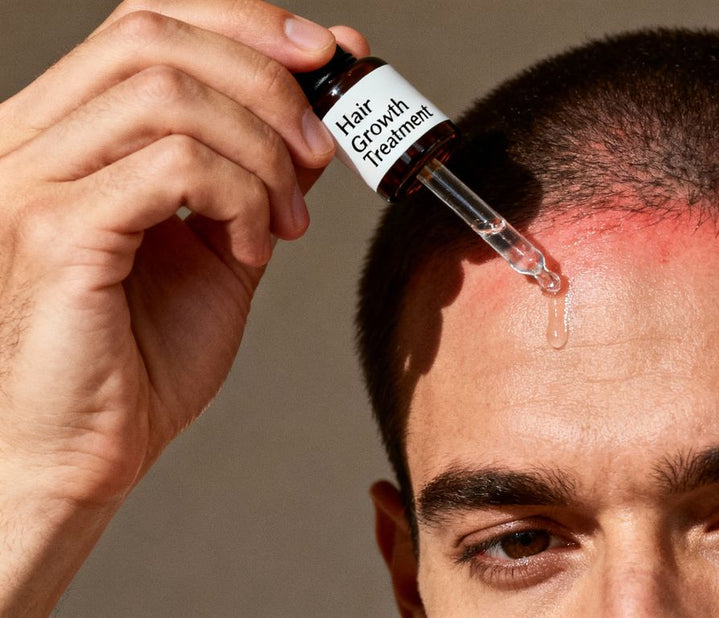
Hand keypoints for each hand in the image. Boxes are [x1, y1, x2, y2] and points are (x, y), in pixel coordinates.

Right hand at [0, 1, 368, 611]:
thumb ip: (263, 161)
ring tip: (288, 219)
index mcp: (61, 132)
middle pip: (154, 38)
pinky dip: (241, 198)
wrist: (89, 452)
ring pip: (168, 98)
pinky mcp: (55, 233)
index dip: (244, 25)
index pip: (146, 25)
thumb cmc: (142, 355)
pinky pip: (173, 167)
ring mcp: (30, 182)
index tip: (325, 55)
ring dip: (262, 152)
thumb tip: (324, 86)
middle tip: (322, 147)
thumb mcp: (224, 236)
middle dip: (267, 82)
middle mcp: (28, 141)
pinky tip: (252, 248)